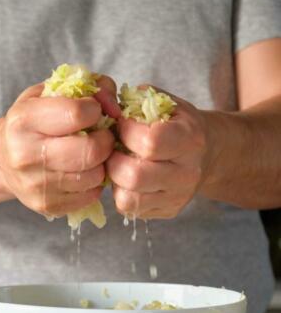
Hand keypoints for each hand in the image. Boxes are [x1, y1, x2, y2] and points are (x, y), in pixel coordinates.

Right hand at [0, 78, 117, 216]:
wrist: (2, 159)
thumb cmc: (33, 121)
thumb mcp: (52, 92)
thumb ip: (90, 88)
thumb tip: (115, 109)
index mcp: (23, 121)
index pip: (77, 114)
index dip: (93, 110)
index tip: (90, 111)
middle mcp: (24, 155)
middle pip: (90, 150)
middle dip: (105, 140)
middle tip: (100, 135)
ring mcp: (35, 185)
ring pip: (94, 175)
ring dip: (101, 163)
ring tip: (90, 153)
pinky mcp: (47, 206)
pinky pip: (91, 195)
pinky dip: (94, 182)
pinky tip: (82, 171)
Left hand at [107, 87, 211, 218]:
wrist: (207, 152)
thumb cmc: (176, 123)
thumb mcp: (164, 103)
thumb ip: (136, 101)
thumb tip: (104, 106)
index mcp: (190, 139)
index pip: (149, 142)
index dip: (125, 131)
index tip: (122, 125)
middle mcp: (187, 173)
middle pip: (134, 176)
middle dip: (113, 160)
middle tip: (113, 149)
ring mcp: (178, 197)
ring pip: (128, 199)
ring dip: (114, 180)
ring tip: (119, 164)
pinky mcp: (167, 211)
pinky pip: (129, 208)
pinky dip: (120, 192)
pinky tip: (126, 178)